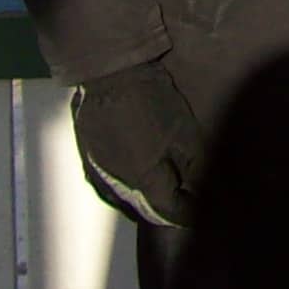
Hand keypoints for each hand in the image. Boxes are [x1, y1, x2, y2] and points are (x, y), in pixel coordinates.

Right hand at [71, 58, 201, 228]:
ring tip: (161, 199)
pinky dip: (124, 192)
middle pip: (145, 209)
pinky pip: (107, 187)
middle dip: (166, 211)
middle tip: (184, 205)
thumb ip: (194, 166)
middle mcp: (117, 185)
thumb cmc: (152, 101)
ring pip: (124, 201)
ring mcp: (99, 173)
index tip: (200, 213)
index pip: (169, 211)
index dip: (187, 214)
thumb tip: (201, 188)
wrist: (110, 74)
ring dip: (144, 203)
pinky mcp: (88, 160)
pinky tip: (132, 186)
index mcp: (143, 181)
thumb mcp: (184, 131)